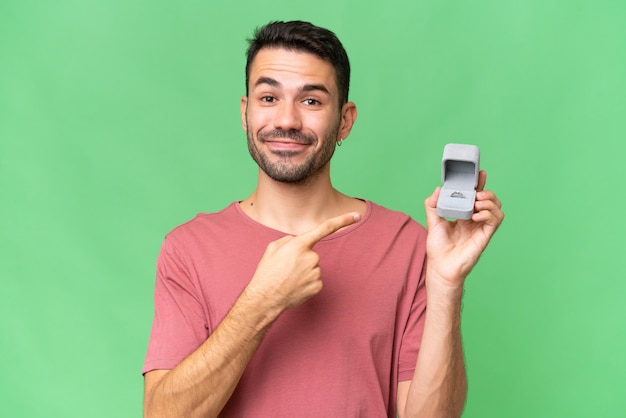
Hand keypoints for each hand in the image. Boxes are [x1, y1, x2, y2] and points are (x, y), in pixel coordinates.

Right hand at [246, 212, 360, 310]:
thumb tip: (299, 242)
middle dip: (302, 259)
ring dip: (304, 271)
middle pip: (312, 254)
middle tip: (286, 268)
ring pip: (314, 267)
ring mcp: (316, 273)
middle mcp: (311, 257)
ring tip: (289, 278)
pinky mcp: (318, 286)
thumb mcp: (273, 248)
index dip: (343, 220)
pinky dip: (307, 282)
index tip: (356, 215)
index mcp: (299, 244)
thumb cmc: (267, 272)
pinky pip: (315, 279)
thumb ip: (290, 240)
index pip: (325, 228)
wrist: (266, 298)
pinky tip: (295, 286)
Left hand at [424, 170, 503, 287]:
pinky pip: (495, 221)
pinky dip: (489, 214)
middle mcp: (475, 220)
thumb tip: (438, 189)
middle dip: (487, 192)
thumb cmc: (438, 248)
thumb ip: (433, 204)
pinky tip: (477, 215)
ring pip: (497, 209)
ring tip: (477, 203)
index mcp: (464, 215)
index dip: (480, 184)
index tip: (481, 174)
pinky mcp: (485, 236)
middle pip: (490, 200)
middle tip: (477, 193)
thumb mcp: (432, 221)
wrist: (441, 267)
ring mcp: (481, 228)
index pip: (476, 196)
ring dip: (490, 202)